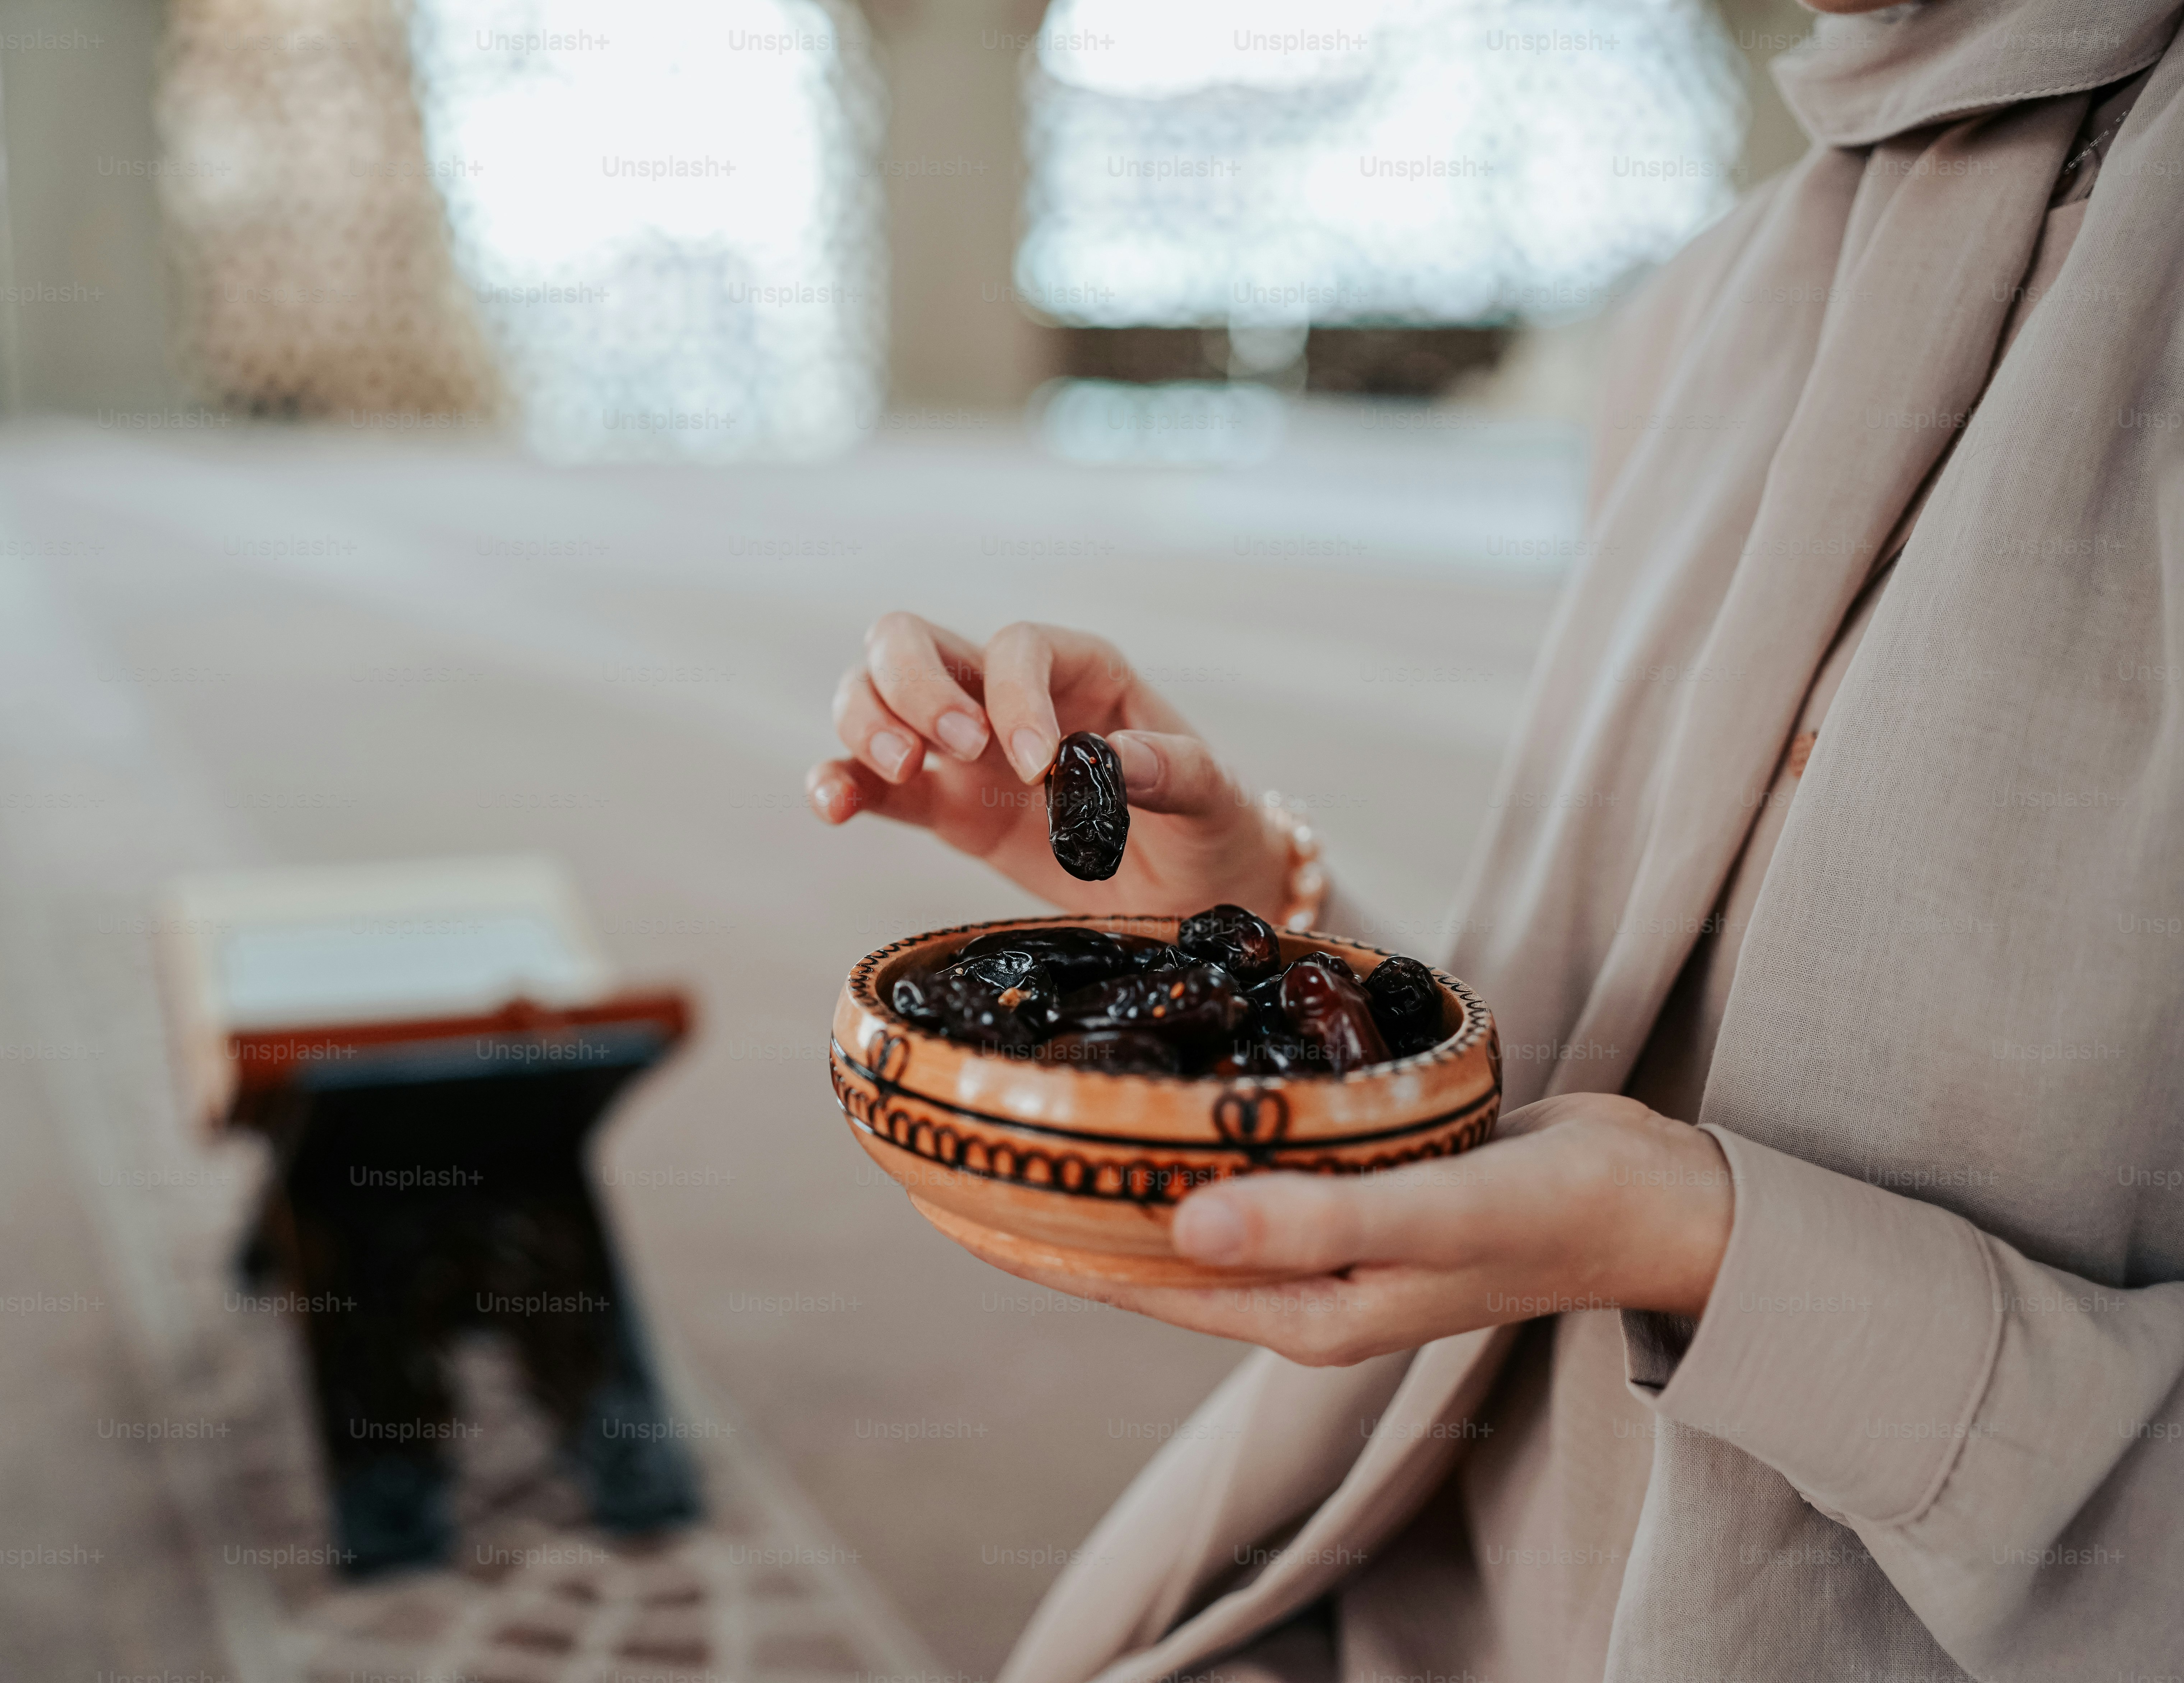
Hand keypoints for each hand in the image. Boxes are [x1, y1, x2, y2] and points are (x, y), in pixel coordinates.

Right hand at [805, 613, 1290, 917]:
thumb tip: (1117, 760)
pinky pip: (869, 781)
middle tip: (952, 751)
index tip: (1040, 767)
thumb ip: (1174, 773)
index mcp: (1081, 674)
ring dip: (867, 724)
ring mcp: (966, 750)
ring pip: (874, 696)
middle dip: (915, 687)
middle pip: (914, 641)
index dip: (1013, 696)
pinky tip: (836, 806)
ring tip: (905, 774)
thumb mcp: (1213, 803)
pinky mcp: (944, 807)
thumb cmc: (1209, 834)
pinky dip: (839, 783)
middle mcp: (1010, 696)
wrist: (1195, 898)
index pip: (1017, 648)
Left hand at [942, 1094, 1734, 1366]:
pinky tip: (1134, 1083)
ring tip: (1008, 1106)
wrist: (1655, 1196)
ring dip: (1094, 1160)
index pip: (1128, 1279)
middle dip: (1036, 1200)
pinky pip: (1228, 1161)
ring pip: (1172, 1200)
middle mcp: (1295, 1282)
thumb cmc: (1558, 1209)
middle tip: (941, 1135)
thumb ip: (1314, 1221)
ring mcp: (1317, 1234)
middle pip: (1131, 1245)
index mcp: (1302, 1311)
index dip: (1029, 1239)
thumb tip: (1180, 1227)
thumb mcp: (1438, 1212)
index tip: (935, 1193)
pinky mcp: (1344, 1184)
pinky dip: (1170, 1130)